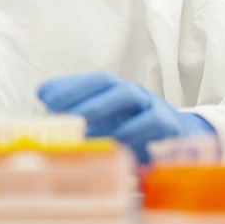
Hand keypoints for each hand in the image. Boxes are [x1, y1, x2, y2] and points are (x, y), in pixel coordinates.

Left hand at [37, 71, 214, 162]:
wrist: (181, 142)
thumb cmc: (134, 131)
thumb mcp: (107, 125)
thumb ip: (78, 116)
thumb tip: (44, 102)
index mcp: (115, 91)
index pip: (92, 80)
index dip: (68, 86)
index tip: (43, 97)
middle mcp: (132, 93)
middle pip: (107, 81)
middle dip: (80, 93)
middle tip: (56, 109)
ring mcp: (152, 105)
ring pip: (129, 94)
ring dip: (102, 107)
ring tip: (81, 125)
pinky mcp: (169, 124)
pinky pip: (151, 121)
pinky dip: (132, 130)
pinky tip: (115, 141)